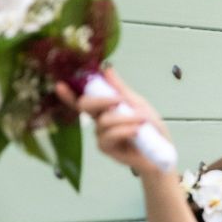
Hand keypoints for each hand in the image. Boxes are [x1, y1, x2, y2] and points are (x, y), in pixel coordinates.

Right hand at [56, 68, 172, 175]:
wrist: (162, 152)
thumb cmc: (150, 128)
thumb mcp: (138, 104)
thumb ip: (121, 89)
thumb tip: (107, 70)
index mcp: (105, 109)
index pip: (83, 100)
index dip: (69, 94)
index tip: (60, 85)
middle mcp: (98, 121)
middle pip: (85, 106)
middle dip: (102, 100)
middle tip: (120, 99)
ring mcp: (101, 136)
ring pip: (103, 121)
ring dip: (125, 118)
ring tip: (142, 120)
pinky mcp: (106, 149)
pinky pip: (109, 136)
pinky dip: (125, 130)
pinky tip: (136, 132)